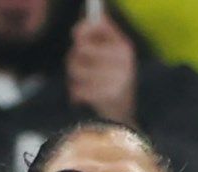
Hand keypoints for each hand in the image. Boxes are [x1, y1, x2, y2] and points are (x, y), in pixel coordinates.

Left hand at [67, 10, 137, 124]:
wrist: (122, 119)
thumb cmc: (112, 84)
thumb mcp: (111, 59)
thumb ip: (99, 40)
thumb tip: (81, 26)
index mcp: (124, 48)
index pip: (99, 26)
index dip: (83, 29)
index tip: (75, 35)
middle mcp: (123, 61)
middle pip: (81, 48)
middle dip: (73, 58)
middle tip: (76, 67)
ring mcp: (117, 79)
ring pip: (75, 69)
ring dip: (73, 78)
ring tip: (81, 85)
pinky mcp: (107, 97)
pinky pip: (77, 88)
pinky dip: (76, 94)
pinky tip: (82, 99)